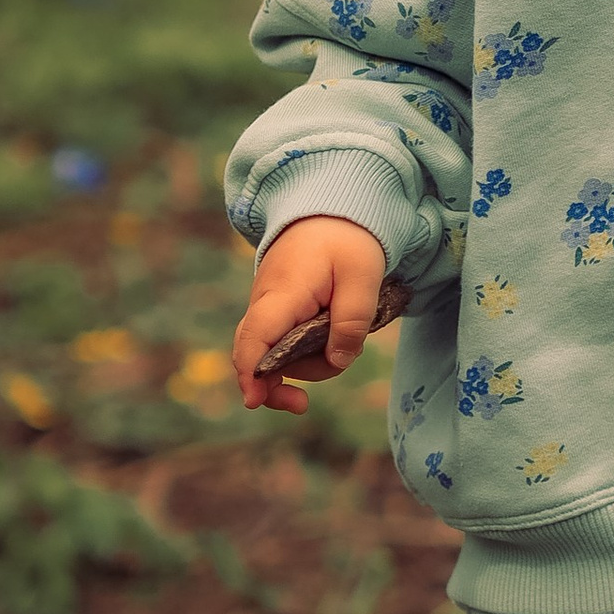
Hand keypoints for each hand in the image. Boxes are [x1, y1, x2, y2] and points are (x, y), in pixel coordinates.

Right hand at [232, 217, 389, 413]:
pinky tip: (329, 346)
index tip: (254, 401)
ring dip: (305, 362)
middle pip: (254, 354)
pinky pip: (281, 341)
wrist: (332, 209)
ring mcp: (269, 306)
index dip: (250, 374)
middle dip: (274, 384)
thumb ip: (351, 322)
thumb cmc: (348, 239)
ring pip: (273, 352)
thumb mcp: (363, 277)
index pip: (254, 338)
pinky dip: (302, 352)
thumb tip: (338, 361)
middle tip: (302, 404)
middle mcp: (266, 302)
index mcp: (283, 292)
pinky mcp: (279, 310)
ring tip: (346, 345)